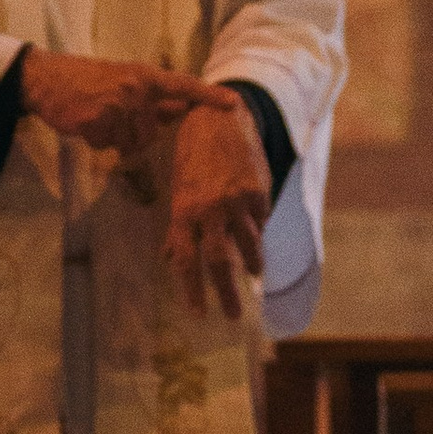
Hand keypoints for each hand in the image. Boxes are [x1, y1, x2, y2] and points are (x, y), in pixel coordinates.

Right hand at [18, 49, 233, 160]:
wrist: (46, 78)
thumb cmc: (87, 80)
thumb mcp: (124, 80)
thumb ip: (151, 98)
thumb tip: (178, 108)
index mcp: (144, 76)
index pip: (182, 86)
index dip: (208, 96)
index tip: (233, 104)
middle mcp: (134, 89)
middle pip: (150, 134)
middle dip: (133, 134)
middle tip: (110, 115)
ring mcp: (116, 105)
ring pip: (128, 143)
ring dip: (113, 138)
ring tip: (96, 116)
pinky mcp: (96, 121)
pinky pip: (105, 145)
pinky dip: (94, 139)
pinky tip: (83, 122)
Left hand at [165, 94, 269, 320]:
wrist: (221, 118)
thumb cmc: (192, 155)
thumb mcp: (177, 188)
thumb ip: (178, 225)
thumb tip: (172, 259)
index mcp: (184, 210)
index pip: (186, 260)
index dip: (192, 290)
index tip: (198, 314)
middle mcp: (210, 208)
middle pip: (219, 261)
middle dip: (226, 293)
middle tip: (233, 314)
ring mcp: (237, 201)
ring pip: (247, 245)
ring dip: (252, 263)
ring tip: (254, 274)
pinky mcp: (258, 191)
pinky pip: (261, 221)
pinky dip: (258, 228)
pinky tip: (257, 230)